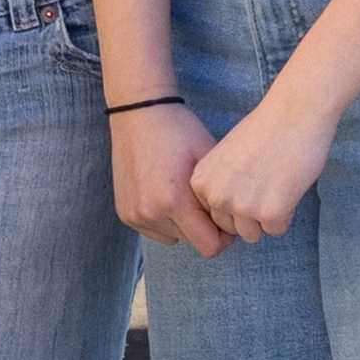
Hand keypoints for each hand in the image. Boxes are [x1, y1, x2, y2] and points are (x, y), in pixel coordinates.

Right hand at [110, 99, 230, 258]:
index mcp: (174, 201)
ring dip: (183, 224)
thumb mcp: (210, 161)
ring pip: (173, 238)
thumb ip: (221, 198)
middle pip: (192, 243)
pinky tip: (165, 194)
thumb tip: (234, 224)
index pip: (210, 247)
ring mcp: (135, 215)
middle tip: (206, 201)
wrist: (139, 112)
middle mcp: (150, 213)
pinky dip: (164, 220)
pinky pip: (155, 230)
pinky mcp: (125, 213)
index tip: (226, 217)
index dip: (224, 236)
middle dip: (204, 227)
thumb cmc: (180, 131)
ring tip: (185, 195)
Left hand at [184, 89, 336, 248]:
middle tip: (265, 182)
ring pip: (253, 234)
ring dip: (266, 216)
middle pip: (231, 228)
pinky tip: (288, 186)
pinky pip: (276, 230)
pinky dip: (286, 213)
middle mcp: (216, 196)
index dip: (235, 201)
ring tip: (275, 184)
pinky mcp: (270, 213)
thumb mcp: (224, 158)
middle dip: (250, 213)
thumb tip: (222, 218)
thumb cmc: (264, 131)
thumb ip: (218, 186)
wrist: (295, 113)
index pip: (213, 216)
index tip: (248, 180)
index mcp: (201, 182)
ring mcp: (242, 206)